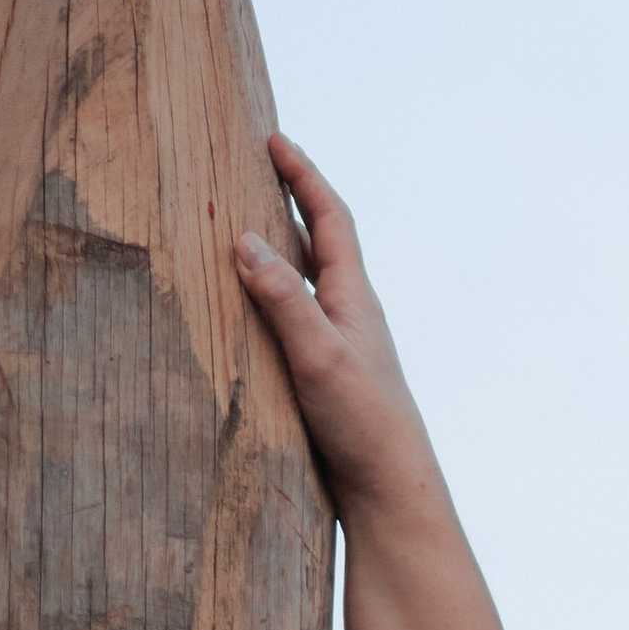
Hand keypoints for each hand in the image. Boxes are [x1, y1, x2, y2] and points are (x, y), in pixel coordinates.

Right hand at [235, 135, 438, 516]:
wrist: (389, 488)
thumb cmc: (364, 422)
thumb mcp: (319, 353)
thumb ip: (284, 298)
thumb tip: (244, 240)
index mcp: (354, 297)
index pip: (330, 218)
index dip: (303, 177)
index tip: (274, 141)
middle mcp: (350, 313)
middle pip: (319, 242)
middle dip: (288, 202)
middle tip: (253, 169)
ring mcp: (339, 343)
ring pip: (304, 281)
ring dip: (277, 249)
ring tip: (239, 225)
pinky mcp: (326, 374)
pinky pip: (293, 318)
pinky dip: (269, 298)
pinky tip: (246, 309)